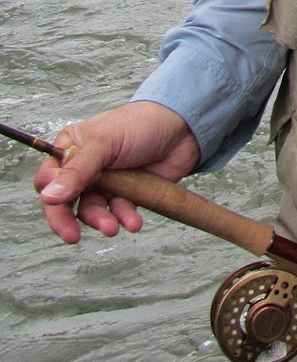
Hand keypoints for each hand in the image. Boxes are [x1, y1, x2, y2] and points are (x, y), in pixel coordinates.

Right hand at [34, 101, 200, 243]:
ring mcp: (105, 181)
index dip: (52, 195)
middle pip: (66, 201)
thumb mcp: (104, 143)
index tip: (60, 207)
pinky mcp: (126, 192)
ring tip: (115, 227)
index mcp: (71, 147)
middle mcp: (85, 166)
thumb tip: (48, 196)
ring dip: (101, 221)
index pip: (49, 179)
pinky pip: (117, 212)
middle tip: (72, 236)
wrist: (183, 129)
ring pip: (92, 210)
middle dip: (69, 219)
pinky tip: (134, 222)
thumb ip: (77, 171)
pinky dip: (124, 218)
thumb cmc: (140, 124)